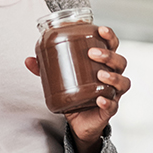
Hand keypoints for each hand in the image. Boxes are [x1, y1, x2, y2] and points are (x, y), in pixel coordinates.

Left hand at [25, 25, 130, 152]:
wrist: (79, 122)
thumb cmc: (76, 94)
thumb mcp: (61, 79)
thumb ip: (46, 69)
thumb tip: (29, 60)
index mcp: (103, 64)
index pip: (113, 45)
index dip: (110, 36)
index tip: (101, 29)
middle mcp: (113, 77)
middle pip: (120, 62)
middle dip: (108, 55)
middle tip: (92, 53)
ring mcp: (113, 94)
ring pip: (123, 82)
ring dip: (113, 77)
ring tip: (100, 75)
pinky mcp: (109, 110)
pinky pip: (113, 105)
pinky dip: (108, 102)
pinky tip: (100, 99)